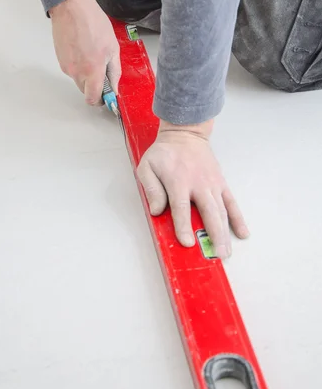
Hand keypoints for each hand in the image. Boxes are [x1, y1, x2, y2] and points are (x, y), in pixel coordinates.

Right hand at [49, 0, 120, 104]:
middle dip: (95, 85)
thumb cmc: (93, 23)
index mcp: (92, 71)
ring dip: (86, 73)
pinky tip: (83, 49)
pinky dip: (78, 64)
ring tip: (92, 53)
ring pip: (78, 79)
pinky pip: (71, 69)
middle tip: (102, 69)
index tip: (107, 95)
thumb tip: (114, 87)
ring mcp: (66, 67)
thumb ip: (114, 72)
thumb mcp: (113, 48)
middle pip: (85, 90)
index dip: (101, 100)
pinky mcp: (60, 60)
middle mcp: (77, 73)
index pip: (93, 99)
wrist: (71, 8)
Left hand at [137, 119, 248, 258]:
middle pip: (209, 212)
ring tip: (227, 251)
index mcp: (178, 181)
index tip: (187, 242)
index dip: (184, 226)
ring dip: (225, 232)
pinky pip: (231, 202)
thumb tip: (158, 210)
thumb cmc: (164, 153)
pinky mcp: (221, 183)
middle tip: (217, 254)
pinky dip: (238, 218)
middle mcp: (198, 184)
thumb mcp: (147, 166)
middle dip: (214, 235)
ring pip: (222, 211)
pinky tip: (242, 233)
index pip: (181, 207)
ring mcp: (212, 184)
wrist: (185, 134)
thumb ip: (151, 188)